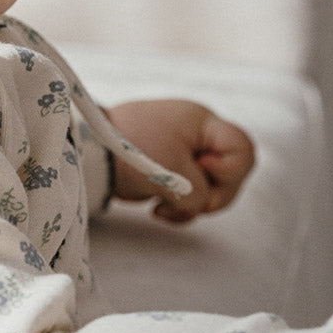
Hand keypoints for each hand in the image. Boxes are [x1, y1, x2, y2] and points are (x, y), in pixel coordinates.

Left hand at [105, 99, 254, 223]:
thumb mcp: (174, 175)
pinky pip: (189, 193)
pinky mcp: (169, 168)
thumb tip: (199, 204)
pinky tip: (156, 210)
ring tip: (162, 208)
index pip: (242, 148)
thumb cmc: (132, 151)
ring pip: (210, 188)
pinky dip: (178, 206)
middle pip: (231, 173)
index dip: (230, 170)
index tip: (201, 170)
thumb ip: (200, 195)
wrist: (89, 151)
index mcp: (202, 123)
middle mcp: (197, 134)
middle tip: (190, 203)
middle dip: (213, 195)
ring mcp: (183, 151)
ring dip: (192, 205)